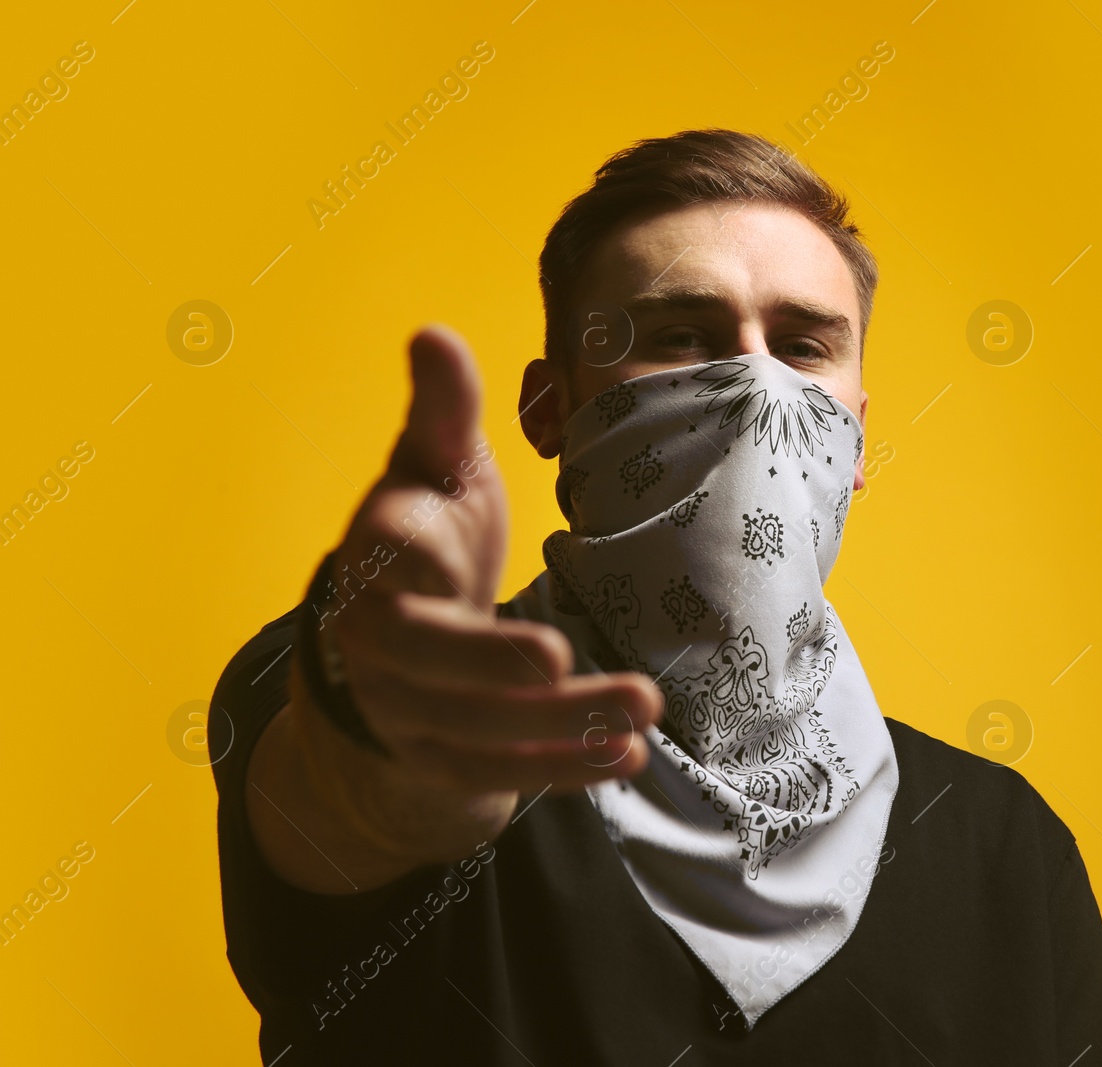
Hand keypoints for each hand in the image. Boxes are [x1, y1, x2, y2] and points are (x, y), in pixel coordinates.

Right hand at [257, 326, 662, 883]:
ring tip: (646, 713)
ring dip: (565, 732)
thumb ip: (440, 412)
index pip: (406, 606)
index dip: (474, 640)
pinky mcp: (438, 753)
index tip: (551, 653)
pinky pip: (494, 771)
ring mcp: (403, 709)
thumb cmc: (424, 532)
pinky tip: (624, 758)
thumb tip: (432, 332)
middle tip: (620, 687)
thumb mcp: (431, 467)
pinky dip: (558, 769)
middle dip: (523, 686)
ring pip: (476, 734)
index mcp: (375, 569)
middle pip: (441, 679)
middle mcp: (378, 647)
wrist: (382, 628)